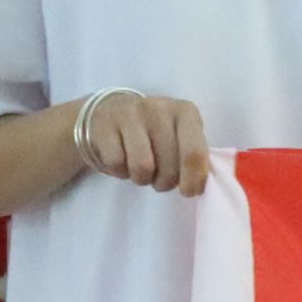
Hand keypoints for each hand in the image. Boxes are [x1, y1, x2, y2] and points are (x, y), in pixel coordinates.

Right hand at [79, 91, 214, 193]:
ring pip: (142, 167)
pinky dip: (119, 171)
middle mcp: (159, 108)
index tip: (188, 192)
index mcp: (185, 112)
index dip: (193, 180)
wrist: (108, 112)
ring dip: (142, 179)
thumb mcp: (179, 136)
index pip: (195, 153)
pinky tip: (121, 160)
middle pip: (169, 166)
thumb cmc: (153, 133)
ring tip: (141, 170)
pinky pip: (117, 164)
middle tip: (159, 177)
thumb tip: (198, 186)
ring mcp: (130, 114)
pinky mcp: (104, 125)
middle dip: (165, 182)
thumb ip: (193, 155)